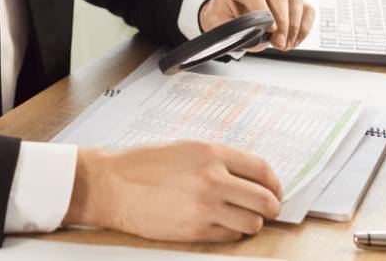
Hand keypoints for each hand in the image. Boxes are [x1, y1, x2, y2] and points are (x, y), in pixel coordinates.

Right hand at [63, 142, 282, 241]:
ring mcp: (205, 207)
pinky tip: (218, 225)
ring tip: (238, 218)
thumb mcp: (184, 148)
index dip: (274, 184)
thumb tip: (248, 176)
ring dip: (250, 222)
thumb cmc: (142, 165)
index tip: (274, 191)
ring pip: (253, 223)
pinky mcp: (195, 231)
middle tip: (266, 210)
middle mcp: (212, 178)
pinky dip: (230, 233)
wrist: (110, 184)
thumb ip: (217, 160)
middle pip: (266, 200)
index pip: (262, 170)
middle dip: (270, 207)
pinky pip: (230, 237)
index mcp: (210, 153)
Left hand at [200, 0, 314, 50]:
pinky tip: (294, 40)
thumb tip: (260, 39)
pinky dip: (304, 26)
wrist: (226, 12)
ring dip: (294, 25)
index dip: (263, 11)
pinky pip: (305, 7)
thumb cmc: (223, 16)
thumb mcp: (218, 24)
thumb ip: (235, 30)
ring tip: (286, 44)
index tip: (270, 29)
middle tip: (280, 43)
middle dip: (282, 22)